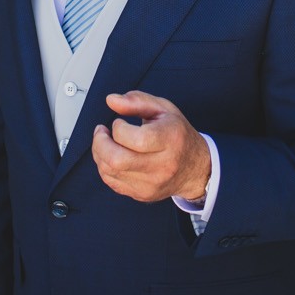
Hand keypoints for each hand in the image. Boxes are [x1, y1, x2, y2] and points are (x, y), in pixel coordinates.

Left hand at [91, 91, 210, 203]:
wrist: (196, 168)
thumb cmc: (178, 135)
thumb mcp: (163, 109)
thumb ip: (137, 101)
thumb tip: (111, 100)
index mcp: (170, 140)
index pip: (135, 138)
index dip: (118, 127)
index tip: (119, 122)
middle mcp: (162, 165)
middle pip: (117, 159)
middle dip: (100, 143)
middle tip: (101, 132)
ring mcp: (151, 183)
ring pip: (110, 171)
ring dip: (99, 154)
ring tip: (105, 142)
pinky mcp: (142, 194)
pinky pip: (112, 182)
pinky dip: (105, 167)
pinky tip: (111, 156)